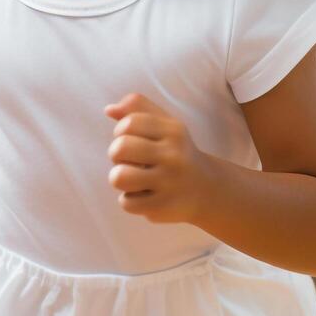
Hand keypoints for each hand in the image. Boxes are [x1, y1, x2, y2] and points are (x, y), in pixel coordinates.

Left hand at [104, 93, 219, 224]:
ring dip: (119, 179)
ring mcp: (169, 182)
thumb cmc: (177, 152)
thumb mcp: (165, 124)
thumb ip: (138, 108)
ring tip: (132, 179)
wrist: (207, 189)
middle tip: (129, 160)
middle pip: (120, 148)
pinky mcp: (163, 206)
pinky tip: (144, 196)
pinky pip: (126, 203)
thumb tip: (109, 110)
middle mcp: (173, 155)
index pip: (129, 123)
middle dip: (116, 154)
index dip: (121, 131)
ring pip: (119, 177)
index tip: (130, 138)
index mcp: (173, 131)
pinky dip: (130, 200)